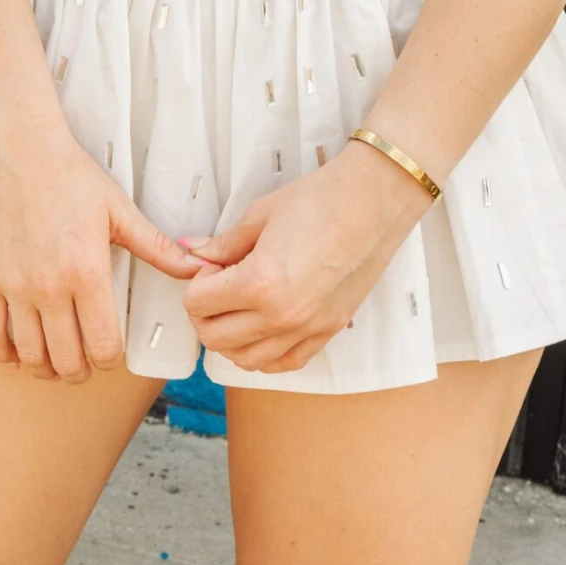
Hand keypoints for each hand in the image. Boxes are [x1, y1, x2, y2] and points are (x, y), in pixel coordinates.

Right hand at [0, 120, 199, 381]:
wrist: (19, 149)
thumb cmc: (69, 175)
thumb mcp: (120, 211)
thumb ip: (158, 247)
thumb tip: (197, 267)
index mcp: (87, 273)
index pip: (103, 348)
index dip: (110, 359)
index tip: (110, 349)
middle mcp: (49, 287)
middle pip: (67, 362)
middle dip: (80, 369)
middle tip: (84, 360)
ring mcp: (15, 287)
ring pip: (30, 357)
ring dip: (45, 366)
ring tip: (55, 356)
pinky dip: (6, 352)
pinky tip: (18, 345)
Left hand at [181, 141, 428, 374]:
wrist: (373, 203)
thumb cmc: (319, 200)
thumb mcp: (261, 215)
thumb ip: (223, 243)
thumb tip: (192, 251)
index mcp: (260, 283)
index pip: (199, 304)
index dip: (197, 282)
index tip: (210, 266)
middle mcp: (281, 316)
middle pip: (215, 338)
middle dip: (204, 312)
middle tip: (216, 285)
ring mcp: (307, 330)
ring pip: (245, 360)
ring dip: (229, 337)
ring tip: (236, 306)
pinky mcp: (327, 333)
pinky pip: (283, 363)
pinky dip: (263, 353)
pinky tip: (262, 328)